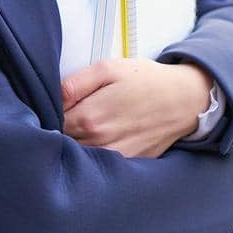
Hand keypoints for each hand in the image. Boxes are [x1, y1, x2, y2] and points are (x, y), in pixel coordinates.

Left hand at [60, 58, 214, 158]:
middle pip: (63, 143)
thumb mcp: (108, 69)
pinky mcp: (128, 164)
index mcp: (90, 119)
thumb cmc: (145, 80)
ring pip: (80, 156)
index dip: (47, 115)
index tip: (52, 106)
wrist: (184, 100)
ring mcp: (115, 157)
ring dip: (76, 144)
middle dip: (59, 130)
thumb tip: (50, 97)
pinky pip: (101, 164)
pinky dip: (95, 154)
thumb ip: (74, 84)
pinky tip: (102, 138)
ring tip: (86, 125)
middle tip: (68, 114)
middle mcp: (100, 143)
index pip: (50, 125)